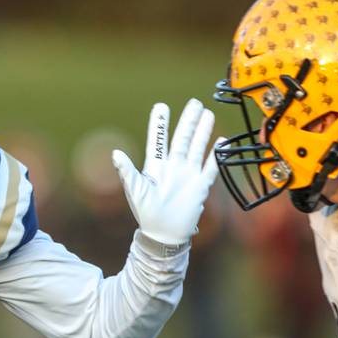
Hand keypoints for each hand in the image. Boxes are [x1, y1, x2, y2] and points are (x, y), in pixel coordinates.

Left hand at [112, 98, 222, 245]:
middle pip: (182, 139)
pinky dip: (216, 154)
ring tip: (207, 113)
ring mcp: (187, 175)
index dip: (160, 124)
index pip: (158, 140)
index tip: (161, 106)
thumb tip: (115, 153)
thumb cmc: (145, 212)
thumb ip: (126, 171)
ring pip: (197, 147)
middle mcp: (172, 167)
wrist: (163, 234)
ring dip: (202, 131)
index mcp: (155, 166)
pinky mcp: (200, 186)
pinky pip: (211, 167)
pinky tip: (222, 140)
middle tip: (194, 103)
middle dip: (188, 121)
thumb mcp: (134, 190)